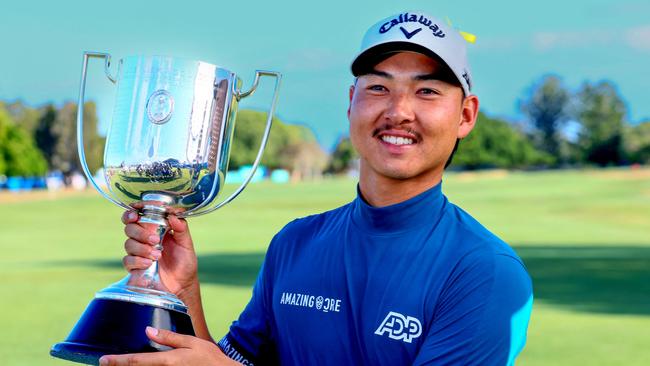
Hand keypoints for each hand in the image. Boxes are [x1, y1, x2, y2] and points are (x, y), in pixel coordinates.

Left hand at [98, 327, 238, 365]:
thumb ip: (169, 338)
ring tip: (117, 364)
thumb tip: (148, 330)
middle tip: (104, 363)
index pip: (137, 361)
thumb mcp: (192, 342)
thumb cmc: (210, 358)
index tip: (102, 360)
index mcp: (168, 361)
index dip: (118, 361)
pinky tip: (138, 365)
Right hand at [122, 211, 197, 295]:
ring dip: (142, 248)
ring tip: (157, 255)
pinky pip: (128, 260)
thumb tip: (173, 216)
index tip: (135, 215)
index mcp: (155, 229)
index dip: (132, 214)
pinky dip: (138, 260)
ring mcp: (138, 253)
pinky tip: (149, 263)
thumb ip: (181, 229)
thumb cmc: (184, 263)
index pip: (138, 216)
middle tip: (155, 240)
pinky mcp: (135, 267)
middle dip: (141, 233)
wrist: (182, 286)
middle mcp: (144, 239)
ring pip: (128, 243)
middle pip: (130, 228)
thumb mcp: (186, 244)